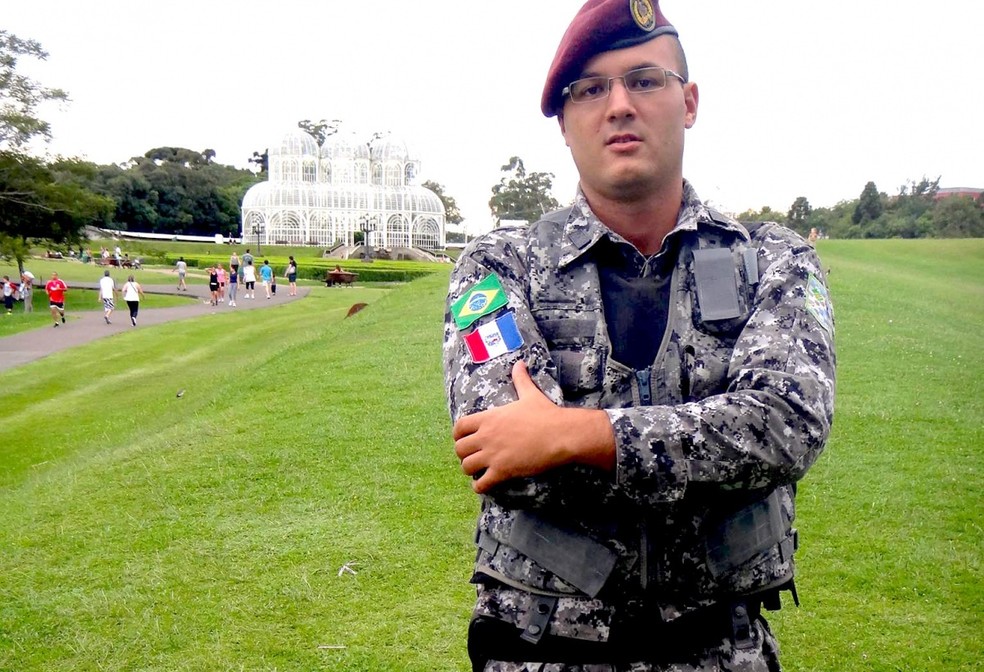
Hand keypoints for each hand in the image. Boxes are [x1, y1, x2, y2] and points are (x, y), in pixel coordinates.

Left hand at [452, 361, 613, 492]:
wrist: (561, 434)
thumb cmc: (546, 414)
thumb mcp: (530, 394)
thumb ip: (521, 379)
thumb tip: (520, 363)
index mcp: (489, 418)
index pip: (458, 427)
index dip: (459, 435)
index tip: (466, 439)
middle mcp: (486, 436)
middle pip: (459, 449)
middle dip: (464, 454)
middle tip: (474, 456)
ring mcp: (493, 454)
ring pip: (466, 466)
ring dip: (470, 470)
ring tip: (479, 470)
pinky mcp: (502, 471)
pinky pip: (481, 484)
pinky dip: (480, 486)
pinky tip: (486, 485)